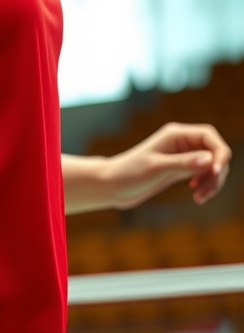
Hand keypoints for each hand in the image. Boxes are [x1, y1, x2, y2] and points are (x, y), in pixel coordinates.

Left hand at [104, 122, 230, 208]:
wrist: (113, 185)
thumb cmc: (129, 173)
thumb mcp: (157, 169)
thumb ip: (183, 164)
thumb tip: (209, 159)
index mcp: (175, 134)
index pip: (209, 136)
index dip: (219, 153)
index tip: (216, 172)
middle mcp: (181, 142)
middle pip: (214, 152)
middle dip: (216, 172)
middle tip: (204, 192)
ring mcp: (181, 156)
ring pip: (211, 165)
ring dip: (212, 182)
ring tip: (200, 198)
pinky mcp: (180, 169)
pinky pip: (203, 174)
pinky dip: (206, 185)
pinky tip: (197, 195)